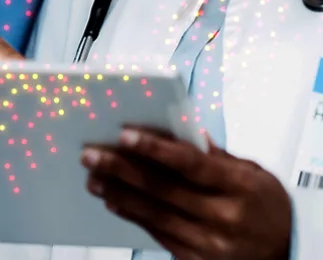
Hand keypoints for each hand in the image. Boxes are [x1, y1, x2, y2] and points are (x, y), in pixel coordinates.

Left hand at [81, 128, 291, 259]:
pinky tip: (115, 202)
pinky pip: (158, 234)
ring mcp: (209, 244)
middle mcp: (223, 217)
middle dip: (122, 169)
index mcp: (240, 186)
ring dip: (119, 194)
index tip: (125, 135)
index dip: (155, 148)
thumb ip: (217, 155)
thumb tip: (185, 132)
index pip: (190, 164)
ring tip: (94, 177)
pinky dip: (134, 216)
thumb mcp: (254, 173)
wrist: (288, 254)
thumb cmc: (268, 207)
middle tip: (92, 154)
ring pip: (154, 213)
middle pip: (163, 189)